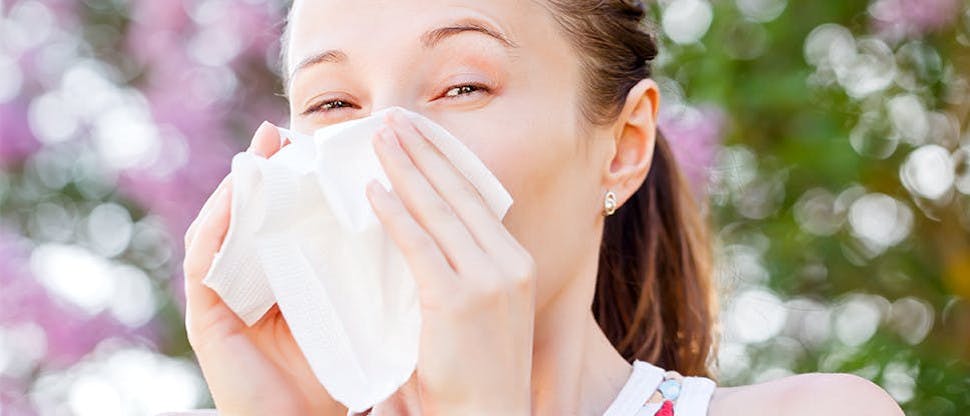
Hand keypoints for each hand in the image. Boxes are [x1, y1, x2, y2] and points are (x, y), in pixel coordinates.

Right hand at [182, 122, 345, 415]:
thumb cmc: (336, 374)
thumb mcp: (352, 310)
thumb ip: (361, 274)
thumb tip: (399, 223)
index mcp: (280, 280)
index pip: (281, 221)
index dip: (293, 183)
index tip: (316, 147)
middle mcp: (248, 284)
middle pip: (248, 218)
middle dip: (262, 173)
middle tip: (281, 133)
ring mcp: (223, 299)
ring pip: (222, 230)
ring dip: (238, 188)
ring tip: (259, 152)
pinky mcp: (207, 318)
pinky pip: (205, 262)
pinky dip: (217, 225)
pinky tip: (236, 196)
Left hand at [365, 109, 536, 415]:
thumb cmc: (477, 371)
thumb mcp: (483, 309)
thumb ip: (463, 269)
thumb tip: (425, 230)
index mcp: (515, 261)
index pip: (477, 197)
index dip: (445, 161)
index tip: (420, 134)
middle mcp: (508, 262)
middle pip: (460, 192)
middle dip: (424, 150)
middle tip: (393, 120)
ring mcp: (488, 280)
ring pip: (439, 210)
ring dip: (405, 168)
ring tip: (378, 139)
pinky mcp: (457, 300)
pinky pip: (419, 246)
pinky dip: (395, 214)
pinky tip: (373, 192)